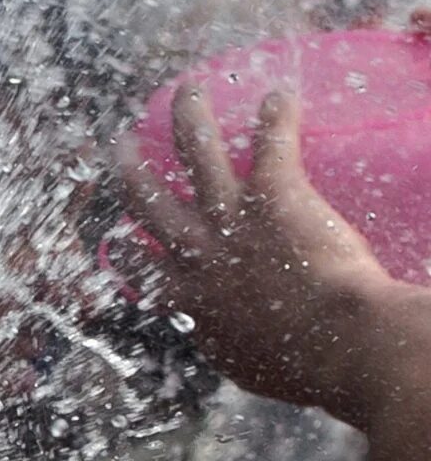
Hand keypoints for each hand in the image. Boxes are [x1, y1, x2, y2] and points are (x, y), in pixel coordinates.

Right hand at [118, 84, 430, 433]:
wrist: (339, 343)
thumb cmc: (302, 368)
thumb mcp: (246, 366)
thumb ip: (232, 345)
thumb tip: (239, 347)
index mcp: (189, 300)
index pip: (141, 266)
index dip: (126, 245)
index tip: (121, 234)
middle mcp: (199, 253)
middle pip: (150, 200)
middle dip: (132, 169)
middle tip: (122, 146)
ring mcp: (233, 218)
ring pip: (197, 154)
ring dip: (190, 118)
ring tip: (188, 91)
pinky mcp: (275, 194)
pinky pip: (271, 144)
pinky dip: (276, 117)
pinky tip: (279, 96)